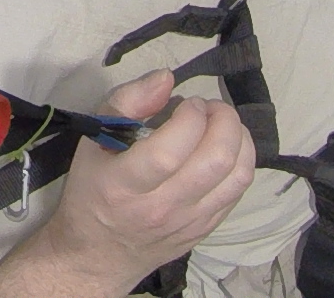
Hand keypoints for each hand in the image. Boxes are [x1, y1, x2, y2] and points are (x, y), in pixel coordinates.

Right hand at [31, 72, 256, 288]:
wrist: (98, 254)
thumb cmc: (92, 190)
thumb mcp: (93, 140)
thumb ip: (126, 102)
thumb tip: (166, 78)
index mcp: (124, 184)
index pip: (170, 150)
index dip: (190, 116)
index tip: (185, 102)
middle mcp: (160, 207)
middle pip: (214, 160)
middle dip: (222, 120)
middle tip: (208, 108)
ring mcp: (188, 222)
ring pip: (236, 176)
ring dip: (238, 138)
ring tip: (221, 124)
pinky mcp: (206, 229)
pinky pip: (238, 191)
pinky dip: (240, 160)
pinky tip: (224, 148)